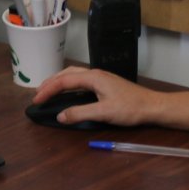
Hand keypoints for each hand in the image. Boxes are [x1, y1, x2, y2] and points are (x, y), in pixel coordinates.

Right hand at [31, 65, 160, 126]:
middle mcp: (96, 74)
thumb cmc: (130, 108)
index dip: (48, 90)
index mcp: (93, 77)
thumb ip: (80, 113)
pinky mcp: (105, 83)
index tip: (36, 100)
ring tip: (47, 90)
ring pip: (74, 75)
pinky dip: (69, 83)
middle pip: (67, 74)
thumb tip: (60, 115)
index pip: (64, 81)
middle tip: (37, 94)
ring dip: (59, 81)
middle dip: (50, 83)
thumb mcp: (103, 113)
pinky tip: (68, 90)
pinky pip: (81, 79)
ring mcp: (101, 78)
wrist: (152, 106)